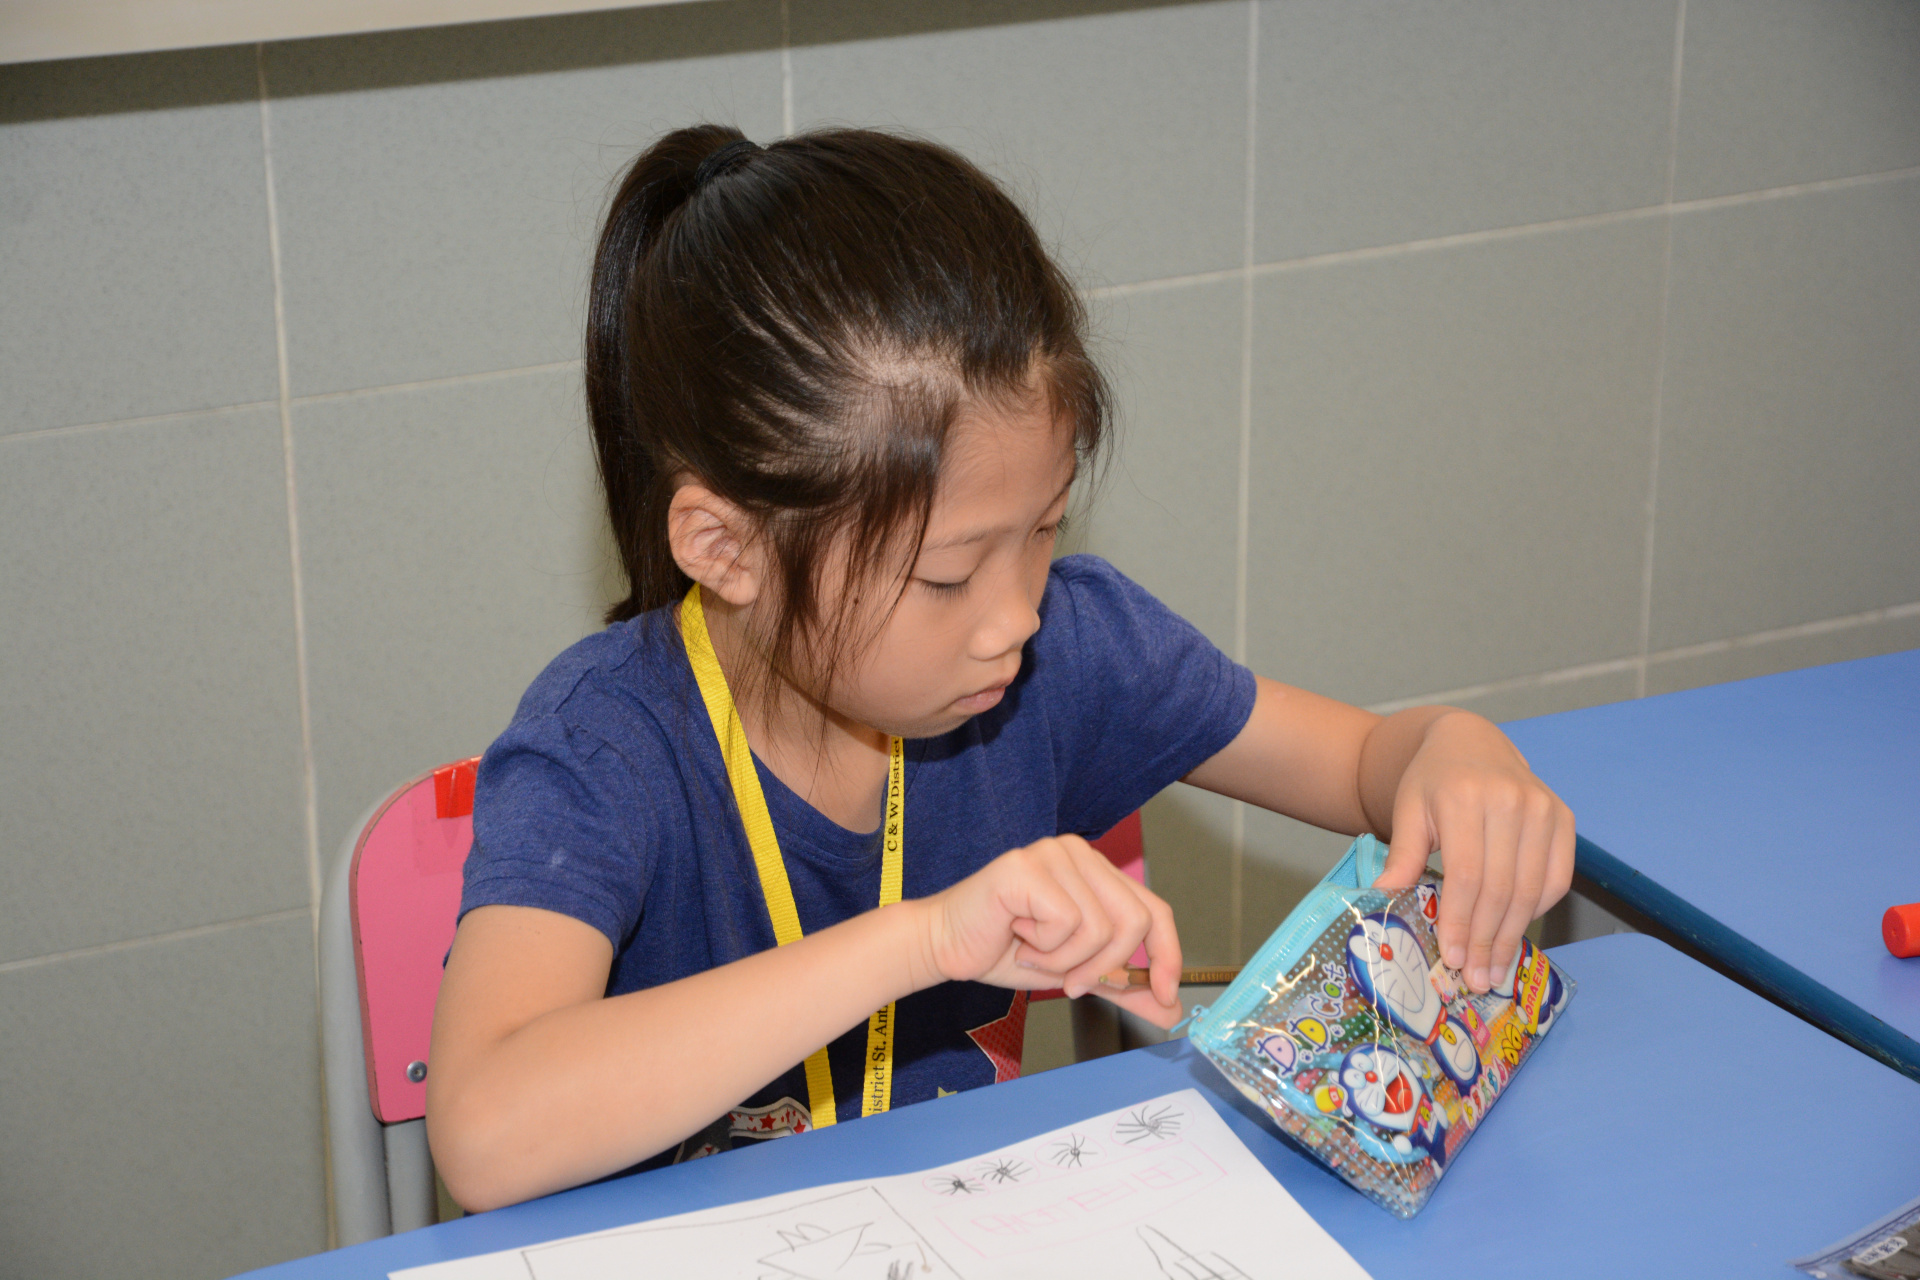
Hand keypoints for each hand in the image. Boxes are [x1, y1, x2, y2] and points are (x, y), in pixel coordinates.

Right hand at [915, 835, 1184, 1028]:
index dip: (1168, 955)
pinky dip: (1043, 949)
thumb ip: (1122, 984)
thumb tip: (1170, 1009)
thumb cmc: (1005, 951)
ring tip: (1031, 951)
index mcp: (1096, 870)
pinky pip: (1065, 923)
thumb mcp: (1076, 972)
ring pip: (1099, 928)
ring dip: (1064, 961)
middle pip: (1134, 921)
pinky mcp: (1027, 867)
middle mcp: (1079, 853)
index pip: (1155, 910)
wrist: (945, 947)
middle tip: (1069, 983)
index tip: (1167, 996)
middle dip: (1104, 968)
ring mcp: (1053, 854)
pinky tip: (1016, 935)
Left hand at [1371, 711, 1574, 994]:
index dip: (1461, 921)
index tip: (1452, 958)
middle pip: (1502, 888)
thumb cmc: (1433, 781)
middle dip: (1487, 940)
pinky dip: (1537, 910)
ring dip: (1513, 935)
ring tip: (1494, 968)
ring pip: (1532, 889)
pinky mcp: (1563, 817)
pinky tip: (1515, 930)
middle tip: (1475, 978)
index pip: (1468, 875)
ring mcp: (1543, 808)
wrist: (1469, 742)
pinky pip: (1557, 878)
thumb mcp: (1408, 810)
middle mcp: (1511, 801)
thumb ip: (1402, 855)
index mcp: (1465, 798)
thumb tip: (1384, 899)